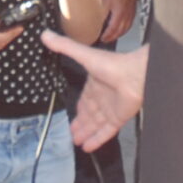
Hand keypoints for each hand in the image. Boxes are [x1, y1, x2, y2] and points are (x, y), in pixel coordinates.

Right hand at [41, 35, 147, 152]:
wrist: (136, 75)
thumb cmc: (113, 64)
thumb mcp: (84, 55)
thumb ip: (65, 47)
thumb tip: (46, 35)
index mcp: (95, 84)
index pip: (85, 100)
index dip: (78, 109)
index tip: (71, 117)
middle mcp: (103, 98)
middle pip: (89, 115)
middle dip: (81, 124)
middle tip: (71, 134)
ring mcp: (111, 109)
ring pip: (96, 125)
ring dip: (86, 134)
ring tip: (76, 143)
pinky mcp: (118, 119)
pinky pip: (106, 132)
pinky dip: (97, 140)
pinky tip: (88, 147)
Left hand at [97, 0, 137, 44]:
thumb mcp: (104, 0)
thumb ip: (102, 12)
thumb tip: (97, 22)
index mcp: (119, 12)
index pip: (113, 28)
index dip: (107, 35)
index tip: (102, 38)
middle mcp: (126, 14)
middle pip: (120, 31)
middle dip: (113, 37)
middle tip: (106, 40)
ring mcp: (131, 13)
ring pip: (126, 28)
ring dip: (119, 35)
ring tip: (113, 37)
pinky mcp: (133, 10)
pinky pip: (130, 23)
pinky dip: (125, 29)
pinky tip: (121, 29)